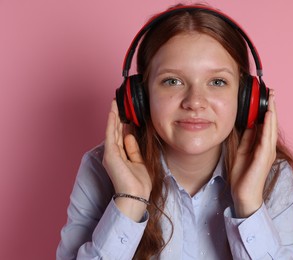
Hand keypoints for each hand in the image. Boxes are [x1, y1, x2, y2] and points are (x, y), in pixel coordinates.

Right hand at [102, 100, 151, 219]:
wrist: (136, 195)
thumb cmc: (139, 183)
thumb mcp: (139, 161)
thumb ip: (133, 149)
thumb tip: (129, 135)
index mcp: (120, 156)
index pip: (121, 135)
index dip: (123, 122)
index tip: (126, 110)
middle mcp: (114, 153)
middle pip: (115, 130)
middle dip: (117, 116)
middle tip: (119, 101)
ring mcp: (111, 153)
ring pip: (112, 130)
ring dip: (113, 115)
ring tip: (114, 102)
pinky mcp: (110, 154)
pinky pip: (111, 135)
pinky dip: (112, 123)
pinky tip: (114, 112)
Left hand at [230, 90, 277, 217]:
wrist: (243, 195)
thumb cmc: (243, 176)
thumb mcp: (243, 151)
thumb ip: (247, 138)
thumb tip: (249, 124)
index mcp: (262, 146)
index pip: (265, 124)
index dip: (266, 110)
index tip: (265, 96)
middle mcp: (267, 148)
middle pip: (271, 124)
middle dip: (271, 107)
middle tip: (271, 92)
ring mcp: (267, 153)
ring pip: (271, 129)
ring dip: (272, 113)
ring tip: (271, 99)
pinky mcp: (263, 158)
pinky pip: (266, 139)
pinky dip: (268, 126)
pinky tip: (267, 116)